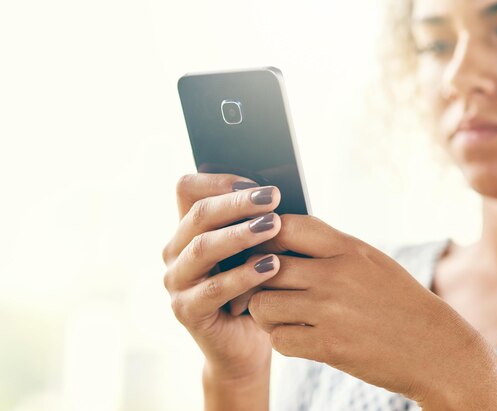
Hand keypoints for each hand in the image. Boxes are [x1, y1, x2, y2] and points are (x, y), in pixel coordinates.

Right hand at [161, 173, 282, 381]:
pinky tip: (271, 266)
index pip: (188, 189)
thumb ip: (256, 223)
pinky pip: (213, 289)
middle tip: (273, 197)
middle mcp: (175, 250)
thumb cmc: (255, 287)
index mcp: (188, 229)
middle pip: (198, 214)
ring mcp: (176, 281)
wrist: (245, 343)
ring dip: (240, 234)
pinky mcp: (185, 310)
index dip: (220, 181)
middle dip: (238, 203)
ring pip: (202, 247)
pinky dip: (244, 275)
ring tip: (273, 226)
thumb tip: (275, 192)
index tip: (258, 182)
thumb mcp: (255, 250)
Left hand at [246, 215, 496, 408]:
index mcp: (348, 248)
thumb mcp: (371, 261)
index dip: (265, 235)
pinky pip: (278, 339)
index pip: (286, 225)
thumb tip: (284, 234)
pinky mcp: (328, 347)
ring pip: (263, 304)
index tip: (263, 248)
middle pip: (264, 265)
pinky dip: (283, 340)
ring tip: (281, 315)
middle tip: (263, 288)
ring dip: (265, 312)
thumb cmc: (400, 301)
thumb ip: (330, 248)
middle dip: (257, 278)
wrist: (436, 350)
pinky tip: (299, 337)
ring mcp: (330, 311)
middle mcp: (335, 275)